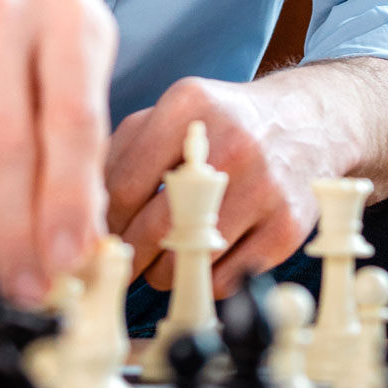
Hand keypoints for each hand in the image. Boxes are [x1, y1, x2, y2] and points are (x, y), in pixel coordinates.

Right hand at [0, 0, 117, 303]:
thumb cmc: (22, 52)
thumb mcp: (73, 76)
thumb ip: (85, 154)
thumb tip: (80, 251)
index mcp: (65, 14)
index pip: (72, 119)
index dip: (71, 199)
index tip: (70, 260)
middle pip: (8, 151)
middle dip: (21, 236)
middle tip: (30, 289)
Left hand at [104, 72, 359, 297]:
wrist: (308, 123)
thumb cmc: (223, 124)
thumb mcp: (173, 112)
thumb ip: (121, 150)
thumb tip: (79, 212)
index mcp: (189, 106)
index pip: (123, 184)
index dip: (102, 221)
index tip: (95, 237)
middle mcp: (230, 142)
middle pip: (153, 227)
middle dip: (128, 255)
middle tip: (119, 264)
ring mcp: (264, 186)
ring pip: (188, 261)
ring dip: (162, 274)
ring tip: (160, 260)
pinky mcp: (288, 226)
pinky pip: (226, 279)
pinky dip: (204, 281)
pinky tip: (202, 260)